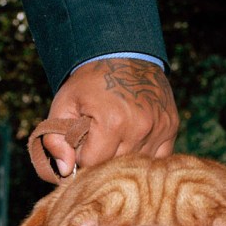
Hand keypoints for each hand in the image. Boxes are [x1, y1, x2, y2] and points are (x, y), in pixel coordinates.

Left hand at [33, 59, 178, 182]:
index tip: (81, 140)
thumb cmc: (89, 83)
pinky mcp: (171, 127)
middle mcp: (140, 127)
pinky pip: (156, 157)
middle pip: (114, 166)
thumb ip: (55, 141)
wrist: (123, 53)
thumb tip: (66, 171)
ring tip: (113, 135)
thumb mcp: (63, 105)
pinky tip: (131, 139)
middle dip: (100, 157)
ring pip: (134, 164)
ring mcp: (159, 128)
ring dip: (120, 156)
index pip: (92, 163)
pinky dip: (142, 153)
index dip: (82, 156)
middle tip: (96, 137)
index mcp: (112, 122)